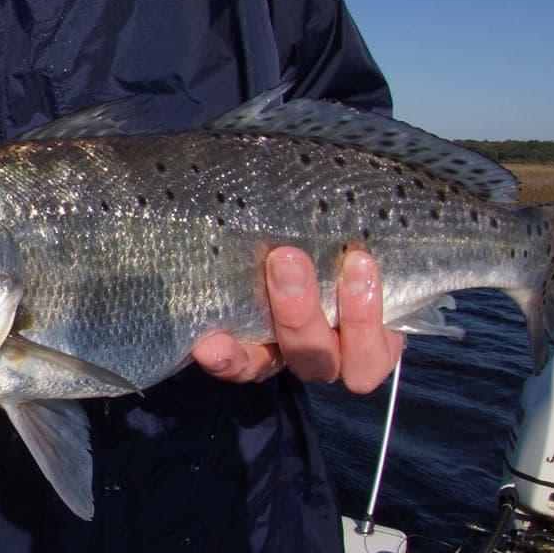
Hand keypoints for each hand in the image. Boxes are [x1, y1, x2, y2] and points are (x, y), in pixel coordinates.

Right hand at [191, 246, 403, 393]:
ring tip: (353, 263)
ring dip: (352, 316)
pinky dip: (378, 309)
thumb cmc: (286, 237)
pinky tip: (367, 265)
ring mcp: (348, 351)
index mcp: (260, 340)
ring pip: (350, 364)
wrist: (348, 239)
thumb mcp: (256, 236)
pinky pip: (385, 345)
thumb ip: (230, 234)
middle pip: (297, 358)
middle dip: (294, 314)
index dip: (225, 358)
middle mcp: (301, 352)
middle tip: (285, 259)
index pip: (238, 361)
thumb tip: (167, 187)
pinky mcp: (386, 341)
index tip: (206, 340)